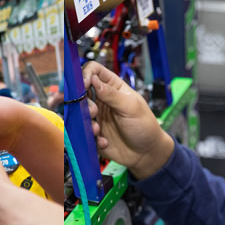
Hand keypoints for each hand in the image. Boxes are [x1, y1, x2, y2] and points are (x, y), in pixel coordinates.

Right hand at [83, 62, 173, 178]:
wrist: (146, 153)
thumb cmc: (144, 126)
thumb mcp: (131, 108)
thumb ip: (112, 94)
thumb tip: (92, 78)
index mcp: (113, 87)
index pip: (93, 70)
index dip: (85, 74)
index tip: (84, 85)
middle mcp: (101, 99)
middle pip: (80, 90)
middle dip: (82, 101)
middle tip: (94, 112)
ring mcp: (95, 115)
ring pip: (78, 111)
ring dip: (85, 120)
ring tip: (97, 130)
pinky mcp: (91, 131)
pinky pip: (81, 130)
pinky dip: (90, 136)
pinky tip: (104, 142)